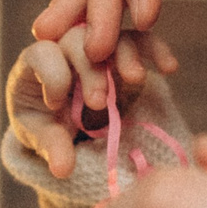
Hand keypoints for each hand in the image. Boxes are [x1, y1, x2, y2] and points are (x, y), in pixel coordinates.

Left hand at [7, 28, 177, 180]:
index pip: (43, 54)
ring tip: (136, 79)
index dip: (51, 76)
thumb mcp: (43, 136)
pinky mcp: (122, 50)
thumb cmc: (46, 122)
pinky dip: (155, 50)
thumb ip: (53, 148)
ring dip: (126, 55)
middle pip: (78, 40)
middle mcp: (65, 45)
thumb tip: (63, 171)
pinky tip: (169, 67)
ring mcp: (96, 44)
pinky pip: (141, 41)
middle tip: (98, 103)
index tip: (55, 104)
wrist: (66, 118)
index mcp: (37, 60)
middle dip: (90, 70)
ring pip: (112, 36)